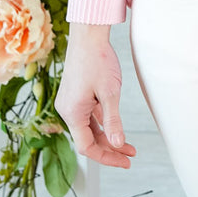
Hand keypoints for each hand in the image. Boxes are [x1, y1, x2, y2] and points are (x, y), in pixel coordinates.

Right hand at [56, 23, 136, 168]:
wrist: (88, 35)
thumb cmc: (98, 60)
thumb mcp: (110, 92)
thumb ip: (113, 121)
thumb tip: (118, 145)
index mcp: (72, 113)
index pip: (87, 147)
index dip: (106, 157)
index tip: (124, 161)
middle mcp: (67, 110)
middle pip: (88, 139)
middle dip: (110, 148)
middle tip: (130, 155)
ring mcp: (71, 102)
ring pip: (89, 127)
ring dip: (108, 136)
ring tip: (128, 145)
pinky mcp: (76, 95)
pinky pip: (89, 115)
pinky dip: (102, 122)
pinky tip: (116, 127)